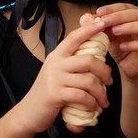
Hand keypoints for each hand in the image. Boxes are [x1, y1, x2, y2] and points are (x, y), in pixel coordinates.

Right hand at [14, 18, 113, 133]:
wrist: (28, 113)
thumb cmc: (46, 93)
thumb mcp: (56, 73)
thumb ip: (70, 63)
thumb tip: (91, 56)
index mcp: (57, 56)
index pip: (74, 37)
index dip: (89, 29)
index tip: (102, 24)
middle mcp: (55, 64)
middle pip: (88, 60)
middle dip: (104, 71)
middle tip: (109, 81)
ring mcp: (55, 79)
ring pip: (88, 81)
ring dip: (101, 93)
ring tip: (103, 101)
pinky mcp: (55, 94)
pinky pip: (82, 96)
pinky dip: (91, 103)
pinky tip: (93, 107)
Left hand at [96, 3, 137, 80]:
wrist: (129, 66)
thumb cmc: (120, 47)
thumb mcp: (106, 35)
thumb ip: (97, 25)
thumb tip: (86, 17)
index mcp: (135, 14)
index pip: (125, 6)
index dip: (112, 8)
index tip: (99, 12)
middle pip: (137, 13)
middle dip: (119, 16)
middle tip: (105, 21)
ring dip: (130, 27)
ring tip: (115, 32)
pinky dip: (135, 44)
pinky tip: (123, 46)